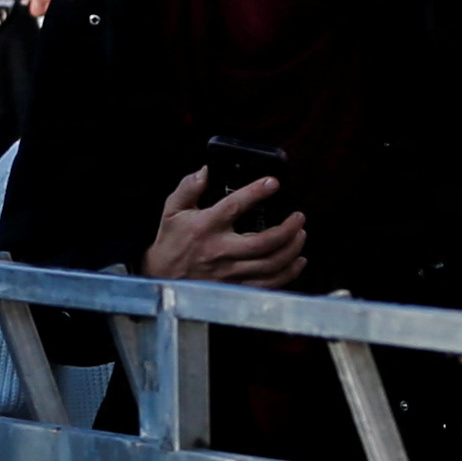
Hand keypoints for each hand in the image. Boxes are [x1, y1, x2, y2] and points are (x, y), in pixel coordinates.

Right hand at [146, 166, 308, 287]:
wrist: (161, 278)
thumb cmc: (171, 242)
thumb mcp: (172, 210)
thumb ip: (189, 188)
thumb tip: (206, 171)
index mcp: (206, 227)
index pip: (234, 206)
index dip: (256, 192)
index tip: (273, 183)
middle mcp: (220, 251)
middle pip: (263, 242)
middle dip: (287, 229)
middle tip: (299, 216)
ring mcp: (230, 273)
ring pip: (270, 264)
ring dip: (292, 249)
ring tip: (300, 234)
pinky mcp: (236, 289)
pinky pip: (268, 284)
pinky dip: (288, 273)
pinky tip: (297, 261)